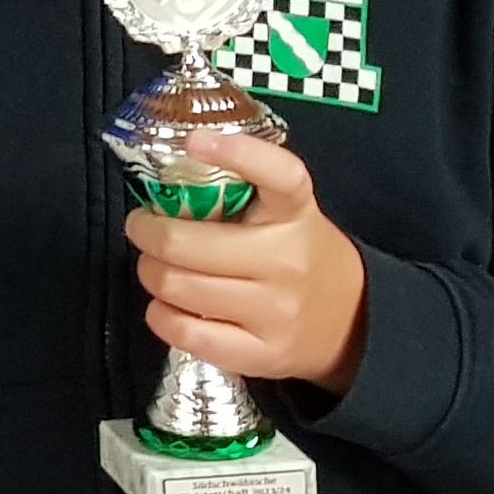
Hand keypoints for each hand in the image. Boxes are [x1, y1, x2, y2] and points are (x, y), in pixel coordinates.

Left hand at [125, 124, 368, 390]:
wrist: (351, 320)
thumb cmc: (299, 255)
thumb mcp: (286, 214)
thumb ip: (239, 193)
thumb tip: (165, 182)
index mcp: (295, 213)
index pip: (278, 175)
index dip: (237, 153)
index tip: (195, 140)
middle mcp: (287, 260)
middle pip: (183, 244)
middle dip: (146, 233)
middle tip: (142, 227)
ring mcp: (275, 311)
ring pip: (177, 288)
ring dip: (150, 273)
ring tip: (156, 265)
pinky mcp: (261, 353)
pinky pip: (186, 333)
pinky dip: (161, 316)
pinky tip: (167, 305)